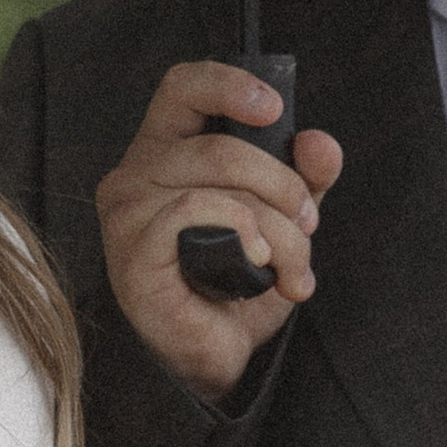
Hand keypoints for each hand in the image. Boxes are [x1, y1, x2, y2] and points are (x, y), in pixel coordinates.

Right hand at [94, 63, 343, 402]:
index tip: (273, 108)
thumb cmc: (233, 289)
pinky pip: (196, 211)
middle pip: (221, 144)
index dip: (229, 84)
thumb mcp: (280, 222)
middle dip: (284, 184)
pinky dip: (244, 233)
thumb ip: (301, 179)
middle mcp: (134, 175)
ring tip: (292, 267)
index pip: (182, 88)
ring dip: (277, 226)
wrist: (208, 362)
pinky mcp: (132, 250)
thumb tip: (320, 144)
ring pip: (218, 181)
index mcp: (164, 155)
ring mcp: (127, 213)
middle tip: (309, 224)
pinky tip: (257, 264)